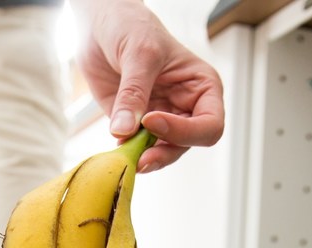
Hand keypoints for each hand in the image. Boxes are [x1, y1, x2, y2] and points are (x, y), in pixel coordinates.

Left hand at [71, 0, 224, 171]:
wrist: (102, 25)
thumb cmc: (133, 27)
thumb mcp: (139, 53)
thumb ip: (133, 93)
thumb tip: (124, 131)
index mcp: (202, 87)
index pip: (209, 125)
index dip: (184, 131)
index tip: (151, 120)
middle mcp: (186, 107)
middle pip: (186, 144)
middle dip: (164, 153)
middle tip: (140, 158)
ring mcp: (161, 118)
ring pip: (163, 152)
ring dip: (145, 157)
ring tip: (126, 155)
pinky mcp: (136, 125)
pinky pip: (138, 148)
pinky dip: (128, 153)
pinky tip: (117, 148)